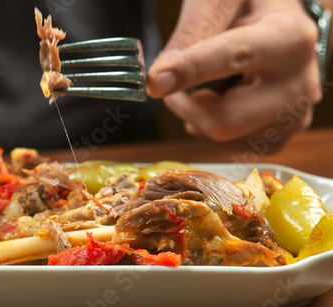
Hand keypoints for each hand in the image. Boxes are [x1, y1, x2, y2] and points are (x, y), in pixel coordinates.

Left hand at [147, 0, 321, 142]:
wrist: (280, 26)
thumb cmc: (250, 7)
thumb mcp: (221, 0)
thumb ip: (195, 30)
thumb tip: (162, 76)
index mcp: (289, 39)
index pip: (232, 59)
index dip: (189, 72)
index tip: (155, 81)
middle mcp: (299, 84)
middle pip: (225, 120)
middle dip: (186, 104)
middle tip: (172, 81)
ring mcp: (292, 116)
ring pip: (221, 134)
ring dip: (197, 112)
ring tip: (210, 80)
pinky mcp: (279, 136)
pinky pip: (227, 144)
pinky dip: (210, 124)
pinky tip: (222, 98)